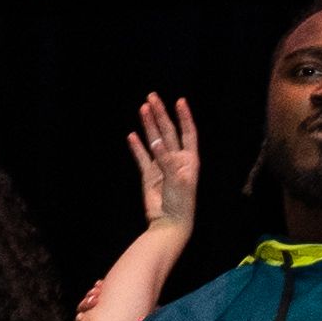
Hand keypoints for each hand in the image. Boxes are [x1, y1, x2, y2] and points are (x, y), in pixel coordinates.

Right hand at [126, 91, 199, 236]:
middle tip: (152, 97)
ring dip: (148, 125)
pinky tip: (132, 135)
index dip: (184, 116)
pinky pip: (142, 157)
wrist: (169, 223)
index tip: (179, 101)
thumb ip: (166, 159)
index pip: (188, 132)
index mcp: (189, 159)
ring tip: (142, 108)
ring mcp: (162, 166)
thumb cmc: (181, 201)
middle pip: (168, 132)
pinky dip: (137, 146)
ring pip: (154, 141)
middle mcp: (176, 159)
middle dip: (161, 115)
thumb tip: (154, 141)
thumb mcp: (177, 179)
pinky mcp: (149, 175)